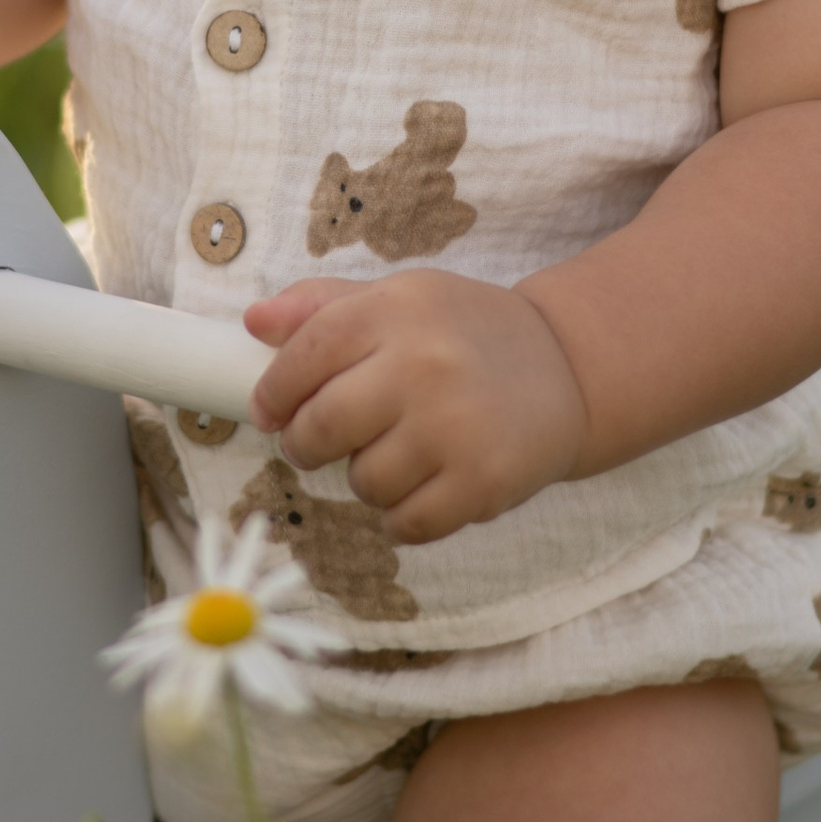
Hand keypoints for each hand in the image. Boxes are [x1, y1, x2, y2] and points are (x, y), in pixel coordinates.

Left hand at [241, 270, 590, 545]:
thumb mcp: (401, 298)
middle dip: (305, 444)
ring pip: (363, 481)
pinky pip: (406, 523)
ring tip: (399, 453)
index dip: (274, 391)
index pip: (305, 354)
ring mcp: (456, 427)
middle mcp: (426, 364)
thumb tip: (253, 323)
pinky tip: (423, 486)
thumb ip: (323, 306)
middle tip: (318, 443)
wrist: (567, 368)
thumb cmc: (465, 334)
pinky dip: (402, 516)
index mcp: (398, 309)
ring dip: (367, 478)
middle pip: (322, 427)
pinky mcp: (483, 482)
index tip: (270, 410)